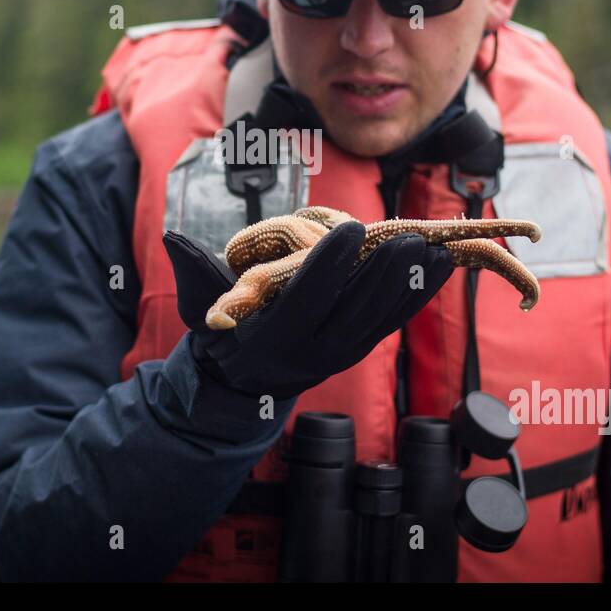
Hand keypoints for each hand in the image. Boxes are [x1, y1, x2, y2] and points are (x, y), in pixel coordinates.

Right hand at [163, 220, 454, 400]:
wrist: (242, 381)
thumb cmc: (220, 334)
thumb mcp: (200, 306)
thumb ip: (193, 273)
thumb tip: (172, 239)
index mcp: (271, 337)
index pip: (305, 298)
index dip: (328, 265)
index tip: (350, 229)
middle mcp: (310, 351)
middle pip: (354, 311)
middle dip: (384, 274)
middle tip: (410, 237)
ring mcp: (339, 353)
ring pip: (380, 319)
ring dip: (410, 284)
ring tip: (434, 248)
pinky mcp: (358, 349)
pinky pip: (391, 322)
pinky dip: (416, 295)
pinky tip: (438, 267)